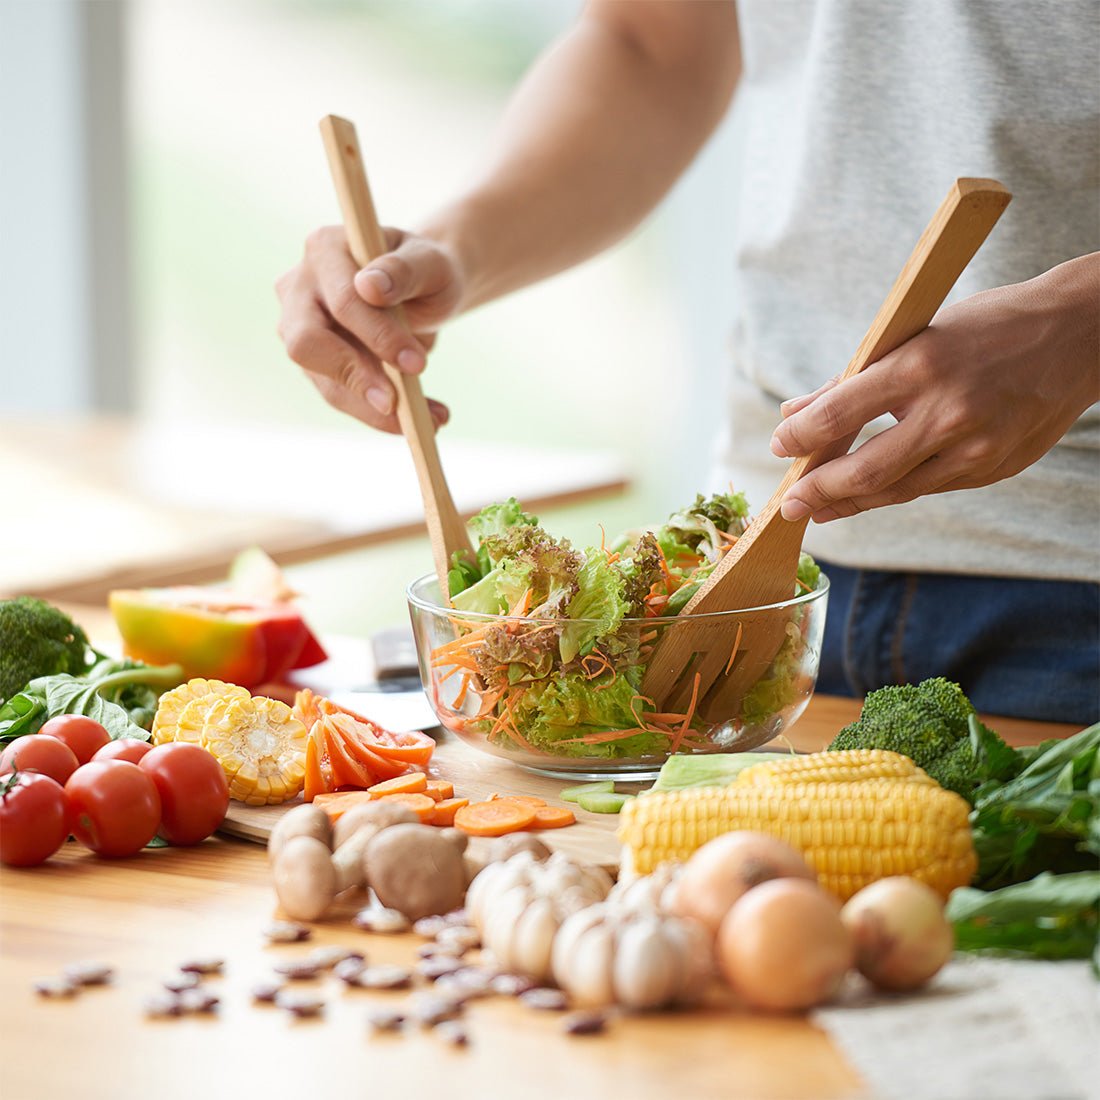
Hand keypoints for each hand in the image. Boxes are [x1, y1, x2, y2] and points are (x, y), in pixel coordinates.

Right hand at [275, 226, 464, 432]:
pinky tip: (422, 418)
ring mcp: (299, 327)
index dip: (378, 336)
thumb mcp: (430, 263)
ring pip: (324, 381)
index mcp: (325, 249)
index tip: (418, 364)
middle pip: (307, 343)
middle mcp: (300, 287)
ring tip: (430, 420)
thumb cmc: (426, 270)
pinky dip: (379, 414)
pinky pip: (341, 396)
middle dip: (357, 379)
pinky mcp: (315, 363)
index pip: (342, 301)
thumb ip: (405, 270)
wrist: (425, 289)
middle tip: (399, 405)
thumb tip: (370, 288)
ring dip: (374, 409)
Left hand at [770, 254, 1099, 522]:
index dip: (799, 438)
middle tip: (788, 506)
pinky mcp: (995, 468)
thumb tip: (793, 415)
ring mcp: (976, 447)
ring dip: (849, 504)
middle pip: (864, 471)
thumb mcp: (914, 335)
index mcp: (921, 365)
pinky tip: (867, 495)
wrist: (1081, 335)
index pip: (839, 413)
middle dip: (817, 492)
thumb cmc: (987, 327)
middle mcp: (948, 411)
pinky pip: (929, 488)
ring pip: (896, 490)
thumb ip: (851, 381)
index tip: (779, 446)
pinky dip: (893, 492)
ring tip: (819, 508)